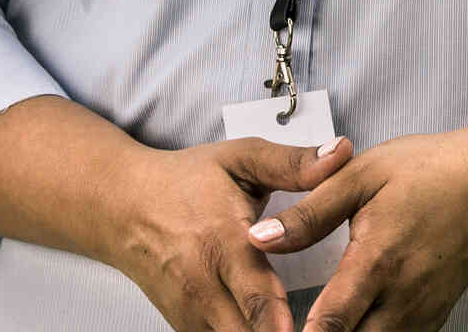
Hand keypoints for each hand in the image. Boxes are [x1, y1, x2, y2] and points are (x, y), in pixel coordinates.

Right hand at [109, 135, 354, 331]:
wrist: (123, 205)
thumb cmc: (186, 180)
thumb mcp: (240, 159)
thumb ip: (294, 163)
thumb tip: (344, 153)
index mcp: (224, 240)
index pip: (256, 295)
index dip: (280, 322)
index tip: (310, 330)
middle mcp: (204, 283)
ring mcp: (191, 310)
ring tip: (301, 330)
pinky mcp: (184, 324)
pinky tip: (269, 329)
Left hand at [248, 123, 467, 331]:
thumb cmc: (425, 170)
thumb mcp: (361, 175)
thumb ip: (309, 213)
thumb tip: (258, 239)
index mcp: (377, 259)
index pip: (331, 322)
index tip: (274, 331)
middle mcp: (402, 297)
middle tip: (286, 328)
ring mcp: (421, 312)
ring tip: (314, 328)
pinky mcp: (434, 317)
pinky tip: (350, 327)